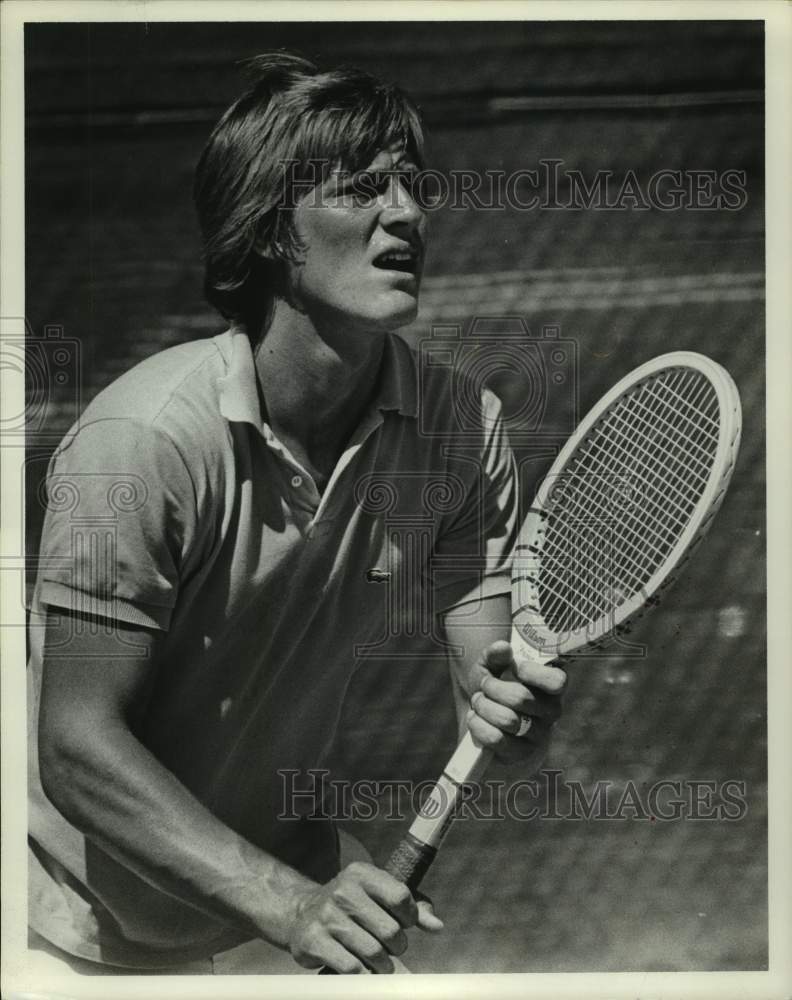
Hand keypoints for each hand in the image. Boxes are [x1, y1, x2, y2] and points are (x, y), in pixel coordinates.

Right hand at [287, 862, 442, 972]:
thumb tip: (437, 926)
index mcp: (361, 874)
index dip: (410, 917)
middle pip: (390, 930)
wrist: (301, 913)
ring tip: (379, 961)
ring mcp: (326, 916)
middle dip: (397, 946)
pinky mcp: (314, 940)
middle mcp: (343, 891)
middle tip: (391, 947)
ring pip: (373, 952)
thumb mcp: (377, 895)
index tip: (404, 924)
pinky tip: (361, 968)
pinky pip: (351, 968)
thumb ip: (411, 907)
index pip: (400, 897)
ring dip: (382, 964)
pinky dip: (363, 974)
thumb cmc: (351, 906)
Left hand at [465, 638, 565, 765]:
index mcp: (551, 687)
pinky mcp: (521, 754)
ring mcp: (538, 735)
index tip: (515, 667)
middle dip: (493, 688)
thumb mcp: (491, 668)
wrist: (485, 723)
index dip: (534, 673)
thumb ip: (495, 654)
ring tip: (477, 702)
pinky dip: (478, 726)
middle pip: (521, 698)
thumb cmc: (493, 690)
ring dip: (483, 707)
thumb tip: (502, 647)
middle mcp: (551, 712)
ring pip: (507, 720)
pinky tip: (474, 718)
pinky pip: (497, 739)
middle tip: (484, 685)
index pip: (557, 681)